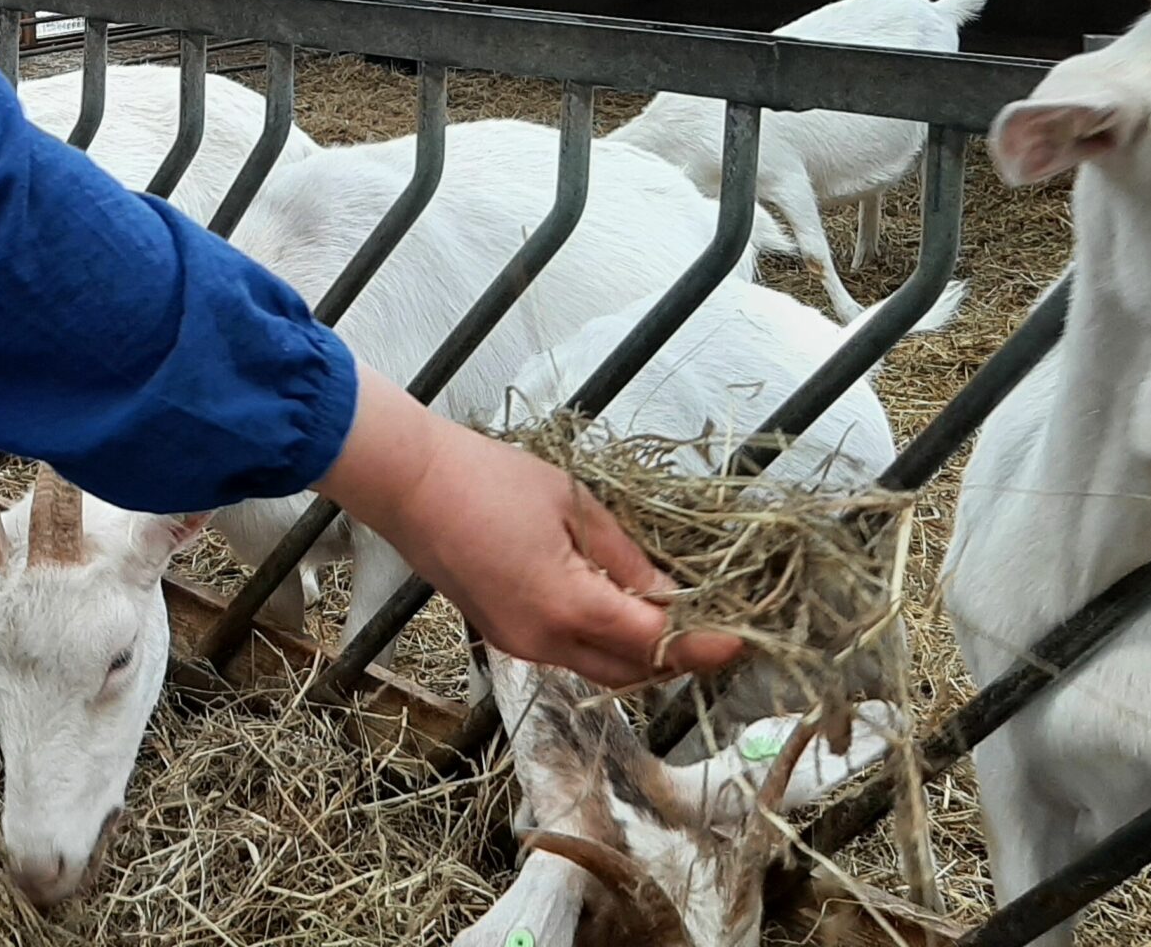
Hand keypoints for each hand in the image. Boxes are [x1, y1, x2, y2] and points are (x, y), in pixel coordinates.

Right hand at [313, 363, 740, 688]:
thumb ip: (624, 556)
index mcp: (566, 607)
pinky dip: (603, 642)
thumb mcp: (572, 504)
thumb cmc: (488, 479)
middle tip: (715, 624)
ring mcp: (518, 644)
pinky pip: (568, 654)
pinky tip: (619, 607)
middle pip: (632, 672)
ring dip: (640, 652)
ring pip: (599, 669)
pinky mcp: (501, 635)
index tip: (742, 638)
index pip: (656, 643)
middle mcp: (543, 642)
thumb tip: (669, 593)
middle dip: (678, 656)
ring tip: (673, 614)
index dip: (704, 643)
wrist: (408, 483)